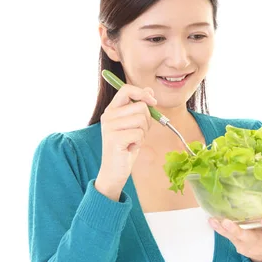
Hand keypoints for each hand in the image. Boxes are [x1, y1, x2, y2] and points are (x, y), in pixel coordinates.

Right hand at [95, 84, 156, 199]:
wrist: (114, 171)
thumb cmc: (125, 147)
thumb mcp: (134, 124)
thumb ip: (139, 107)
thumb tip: (149, 90)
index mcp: (111, 109)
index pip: (126, 90)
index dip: (142, 93)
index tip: (153, 102)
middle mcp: (108, 115)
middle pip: (140, 107)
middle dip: (147, 121)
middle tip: (138, 133)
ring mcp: (109, 126)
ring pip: (141, 120)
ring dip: (143, 133)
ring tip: (133, 141)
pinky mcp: (114, 138)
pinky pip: (139, 133)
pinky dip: (139, 142)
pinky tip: (130, 148)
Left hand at [208, 217, 261, 261]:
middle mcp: (259, 241)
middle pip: (248, 237)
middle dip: (236, 230)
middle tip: (226, 223)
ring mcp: (245, 244)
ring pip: (233, 237)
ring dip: (222, 229)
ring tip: (213, 220)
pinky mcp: (236, 243)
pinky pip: (227, 236)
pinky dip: (218, 228)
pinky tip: (211, 220)